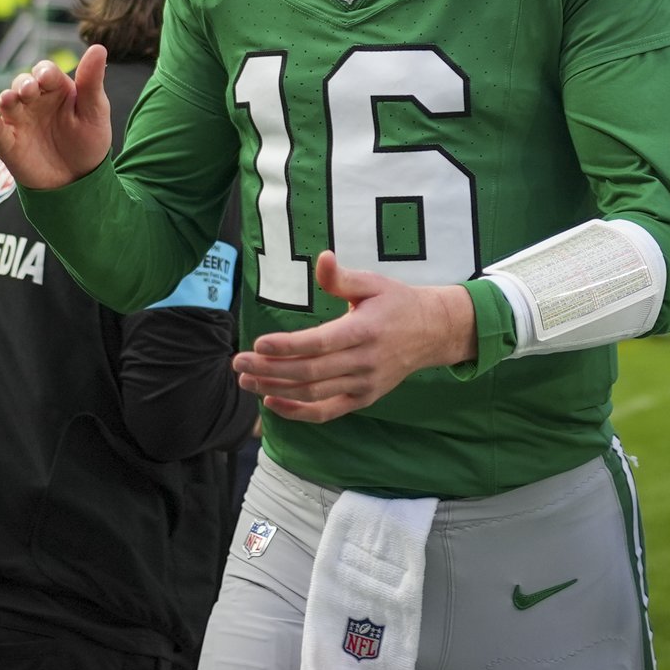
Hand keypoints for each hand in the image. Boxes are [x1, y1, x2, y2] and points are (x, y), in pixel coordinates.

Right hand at [0, 45, 111, 189]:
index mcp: (56, 89)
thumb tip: (99, 48)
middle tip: (29, 90)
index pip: (45, 72)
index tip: (46, 77)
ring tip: (10, 99)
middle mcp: (34, 101)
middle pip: (22, 83)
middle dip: (24, 84)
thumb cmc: (88, 140)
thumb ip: (92, 81)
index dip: (44, 72)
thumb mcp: (95, 111)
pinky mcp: (9, 144)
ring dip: (6, 99)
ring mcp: (20, 121)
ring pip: (6, 103)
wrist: (80, 180)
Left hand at [233, 251, 475, 422]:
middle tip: (238, 362)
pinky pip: (326, 411)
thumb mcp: (373, 282)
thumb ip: (342, 277)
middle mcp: (364, 362)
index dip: (287, 347)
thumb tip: (322, 258)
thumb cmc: (395, 303)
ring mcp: (364, 385)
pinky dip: (298, 412)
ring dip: (276, 389)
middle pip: (310, 372)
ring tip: (247, 379)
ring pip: (313, 393)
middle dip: (270, 369)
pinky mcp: (363, 399)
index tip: (258, 344)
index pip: (320, 343)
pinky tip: (271, 401)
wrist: (431, 333)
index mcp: (364, 331)